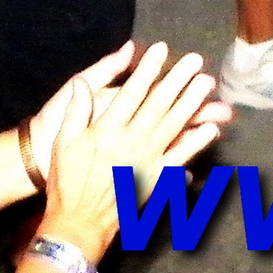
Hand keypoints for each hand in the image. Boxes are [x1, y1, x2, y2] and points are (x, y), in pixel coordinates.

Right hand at [38, 40, 228, 256]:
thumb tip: (82, 83)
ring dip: (191, 103)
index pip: (131, 94)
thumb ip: (76, 111)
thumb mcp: (62, 143)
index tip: (160, 49)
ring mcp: (145, 161)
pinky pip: (179, 159)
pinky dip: (195, 144)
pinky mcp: (155, 179)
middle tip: (195, 60)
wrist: (77, 223)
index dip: (147, 70)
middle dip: (178, 80)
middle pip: (158, 105)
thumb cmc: (67, 180)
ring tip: (206, 83)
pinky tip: (210, 130)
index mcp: (106, 131)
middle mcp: (129, 143)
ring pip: (173, 127)